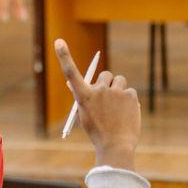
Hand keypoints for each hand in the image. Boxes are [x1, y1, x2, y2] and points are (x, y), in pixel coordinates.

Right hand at [55, 39, 140, 169]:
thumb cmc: (97, 132)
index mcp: (83, 96)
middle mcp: (98, 90)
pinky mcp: (130, 95)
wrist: (116, 146)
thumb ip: (81, 97)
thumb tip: (72, 83)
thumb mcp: (84, 114)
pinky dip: (129, 100)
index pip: (71, 72)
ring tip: (118, 108)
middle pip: (104, 75)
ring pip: (119, 81)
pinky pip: (129, 91)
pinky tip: (127, 114)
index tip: (58, 41)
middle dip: (107, 84)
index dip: (64, 56)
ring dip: (119, 89)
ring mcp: (115, 92)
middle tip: (109, 100)